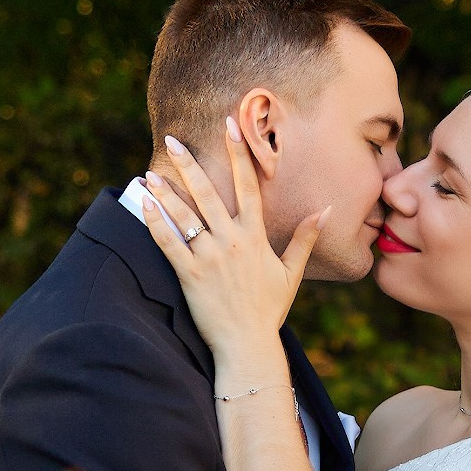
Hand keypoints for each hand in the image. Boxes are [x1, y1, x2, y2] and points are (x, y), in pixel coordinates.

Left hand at [131, 120, 326, 368]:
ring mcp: (209, 257)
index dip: (239, 154)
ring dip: (166, 191)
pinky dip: (155, 223)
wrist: (248, 345)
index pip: (249, 186)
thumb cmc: (269, 310)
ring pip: (184, 215)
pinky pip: (168, 243)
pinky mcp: (189, 275)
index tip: (229, 126)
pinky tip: (144, 205)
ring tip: (150, 172)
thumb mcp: (291, 272)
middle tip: (173, 139)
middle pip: (209, 193)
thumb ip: (305, 238)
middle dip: (190, 163)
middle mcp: (232, 241)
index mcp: (256, 236)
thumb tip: (326, 209)